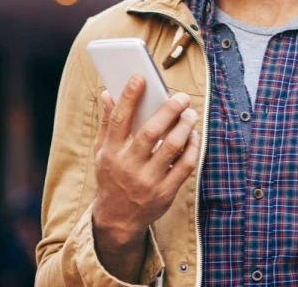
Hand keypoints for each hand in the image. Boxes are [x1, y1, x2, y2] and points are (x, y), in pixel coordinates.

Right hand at [92, 75, 198, 250]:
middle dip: (168, 111)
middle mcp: (128, 166)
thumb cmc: (112, 177)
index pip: (119, 120)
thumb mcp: (103, 152)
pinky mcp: (166, 191)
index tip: (140, 77)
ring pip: (171, 147)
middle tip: (181, 97)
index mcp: (111, 152)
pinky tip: (194, 135)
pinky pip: (185, 165)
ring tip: (190, 113)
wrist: (118, 219)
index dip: (129, 97)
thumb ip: (108, 123)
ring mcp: (148, 180)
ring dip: (184, 127)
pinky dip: (192, 147)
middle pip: (150, 132)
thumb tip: (108, 93)